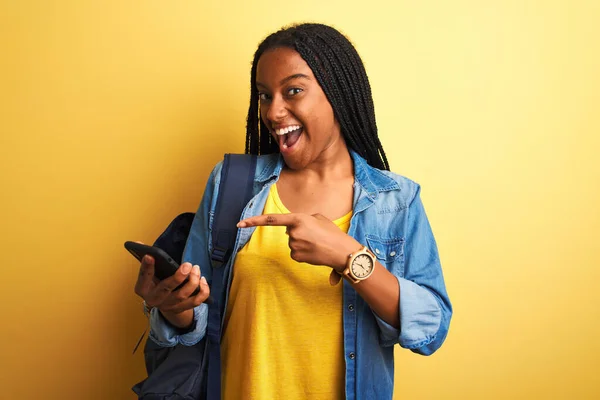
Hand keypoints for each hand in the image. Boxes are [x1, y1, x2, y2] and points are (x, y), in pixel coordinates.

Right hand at [134, 250, 209, 327]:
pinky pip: (195, 302)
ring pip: (182, 295)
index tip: (150, 255)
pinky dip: (202, 291)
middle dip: (178, 276)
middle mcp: (155, 299)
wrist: (163, 302)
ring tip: (196, 269)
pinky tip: (203, 280)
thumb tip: (138, 243)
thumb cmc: (155, 282)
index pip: (144, 277)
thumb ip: (146, 259)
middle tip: (188, 265)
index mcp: (143, 288)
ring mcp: (169, 305)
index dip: (146, 267)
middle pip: (166, 288)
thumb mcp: (148, 273)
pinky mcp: (181, 308)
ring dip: (192, 281)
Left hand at [237, 213, 360, 270]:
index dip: (254, 221)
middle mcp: (293, 232)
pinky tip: (314, 252)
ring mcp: (293, 246)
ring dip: (302, 243)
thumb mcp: (319, 218)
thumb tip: (291, 229)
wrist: (341, 251)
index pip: (271, 220)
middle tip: (315, 235)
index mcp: (298, 219)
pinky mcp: (295, 257)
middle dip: (299, 232)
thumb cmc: (332, 233)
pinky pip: (295, 253)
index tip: (240, 224)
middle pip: (288, 232)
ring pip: (292, 243)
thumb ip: (303, 219)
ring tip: (317, 243)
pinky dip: (303, 252)